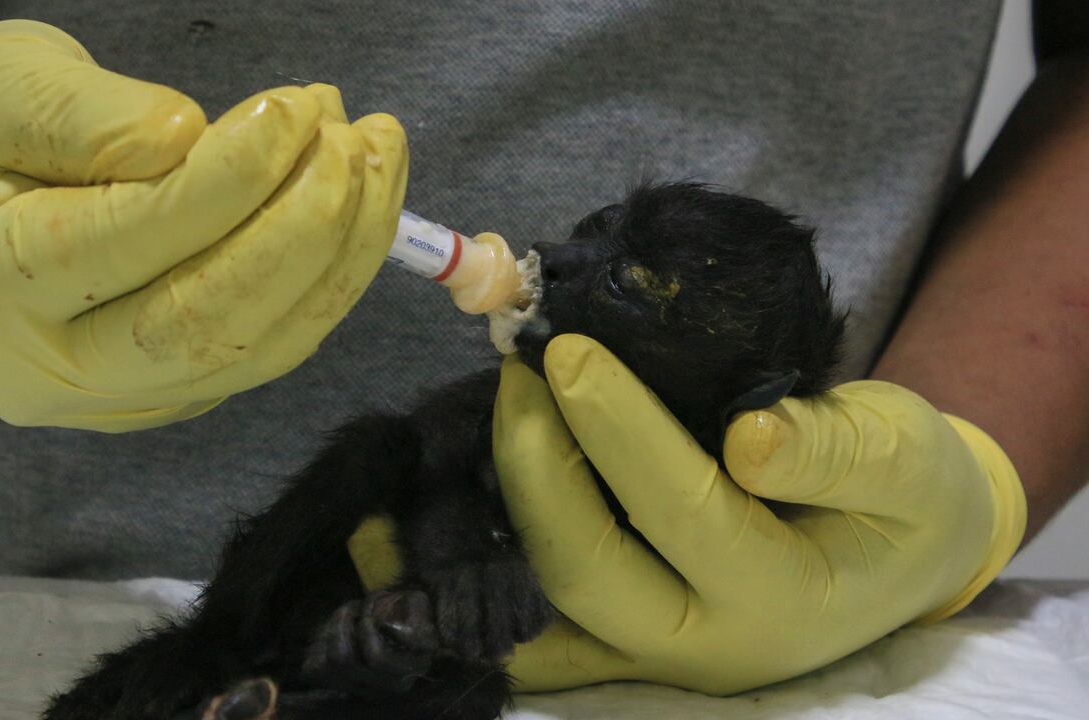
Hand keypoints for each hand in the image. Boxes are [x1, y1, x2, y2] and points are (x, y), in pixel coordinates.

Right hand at [0, 20, 406, 430]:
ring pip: (256, 345)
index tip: (294, 110)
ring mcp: (121, 398)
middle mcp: (49, 370)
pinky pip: (274, 346)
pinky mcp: (180, 396)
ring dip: (340, 250)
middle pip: (200, 322)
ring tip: (376, 154)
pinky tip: (366, 202)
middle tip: (353, 138)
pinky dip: (335, 275)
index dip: (224, 181)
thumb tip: (188, 138)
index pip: (122, 243)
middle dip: (301, 229)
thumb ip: (78, 114)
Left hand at [492, 335, 1026, 694]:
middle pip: (587, 572)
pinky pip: (536, 622)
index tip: (567, 349)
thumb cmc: (907, 495)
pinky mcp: (623, 644)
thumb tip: (748, 437)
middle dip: (535, 467)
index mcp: (786, 599)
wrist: (901, 557)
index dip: (618, 427)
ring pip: (542, 608)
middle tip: (519, 372)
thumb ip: (839, 453)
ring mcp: (656, 657)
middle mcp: (709, 646)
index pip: (684, 509)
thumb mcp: (907, 457)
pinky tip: (463, 491)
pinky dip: (488, 566)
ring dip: (499, 512)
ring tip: (491, 413)